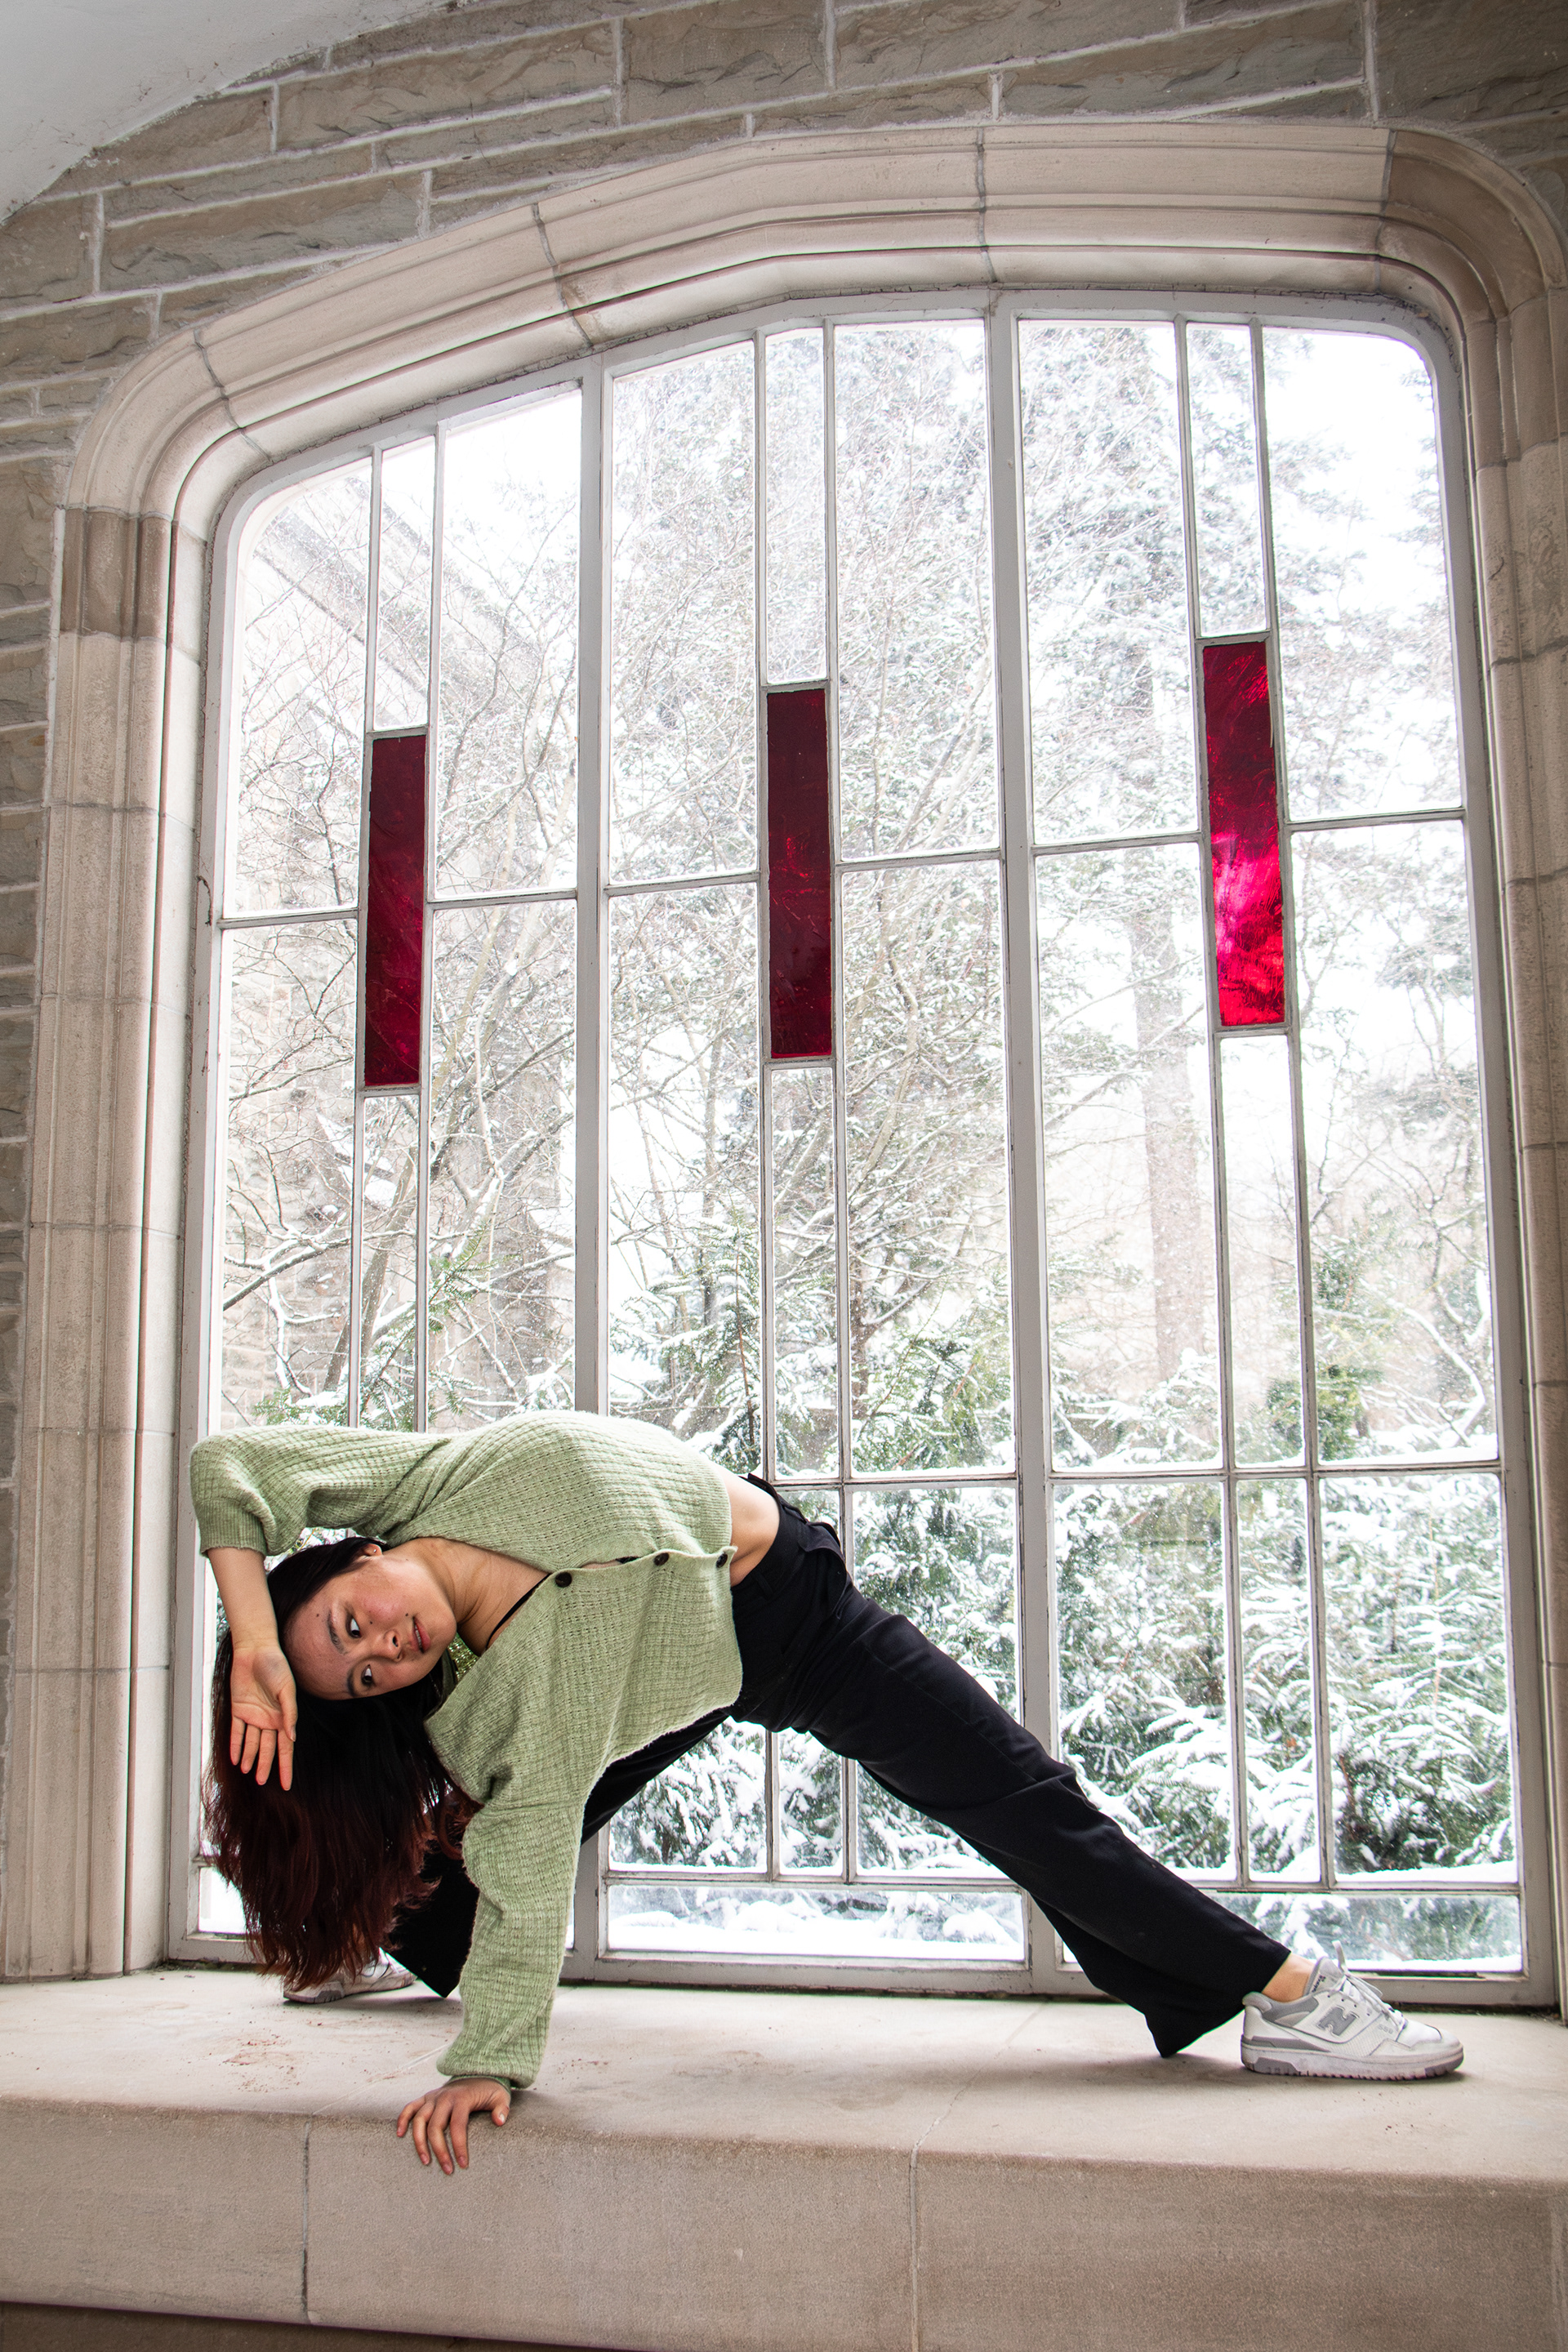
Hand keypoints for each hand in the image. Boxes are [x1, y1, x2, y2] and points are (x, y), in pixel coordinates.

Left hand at [229, 1641, 297, 1789]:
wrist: (255, 1650)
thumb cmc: (276, 1666)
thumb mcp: (287, 1689)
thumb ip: (289, 1714)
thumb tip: (292, 1737)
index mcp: (283, 1717)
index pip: (285, 1747)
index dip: (286, 1766)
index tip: (286, 1783)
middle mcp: (268, 1719)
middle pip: (267, 1749)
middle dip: (266, 1766)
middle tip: (263, 1782)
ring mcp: (253, 1715)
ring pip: (251, 1743)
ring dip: (249, 1757)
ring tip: (247, 1772)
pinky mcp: (238, 1709)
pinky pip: (236, 1731)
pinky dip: (235, 1744)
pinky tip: (234, 1757)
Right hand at [396, 2078, 511, 2172]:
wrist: (477, 2074)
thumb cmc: (489, 2091)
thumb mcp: (501, 2097)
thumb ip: (502, 2109)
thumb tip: (499, 2122)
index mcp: (462, 2098)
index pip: (457, 2126)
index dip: (459, 2147)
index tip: (463, 2165)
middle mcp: (445, 2097)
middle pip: (436, 2126)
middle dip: (439, 2150)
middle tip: (446, 2170)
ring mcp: (433, 2097)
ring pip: (419, 2119)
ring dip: (418, 2141)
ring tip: (425, 2161)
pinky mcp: (427, 2097)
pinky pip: (410, 2107)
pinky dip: (402, 2119)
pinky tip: (399, 2135)